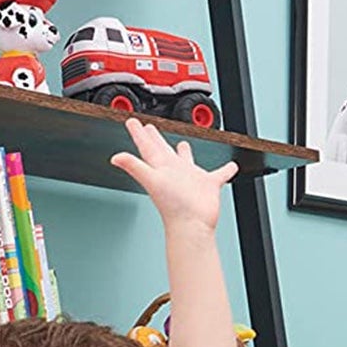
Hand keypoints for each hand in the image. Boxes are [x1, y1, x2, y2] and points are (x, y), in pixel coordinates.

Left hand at [110, 117, 235, 229]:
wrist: (192, 224)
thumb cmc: (173, 206)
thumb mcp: (152, 180)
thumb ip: (134, 166)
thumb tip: (115, 157)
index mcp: (161, 167)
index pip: (146, 147)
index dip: (139, 134)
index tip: (133, 122)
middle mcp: (174, 171)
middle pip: (162, 150)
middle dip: (155, 138)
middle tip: (150, 127)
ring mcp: (191, 178)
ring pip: (187, 160)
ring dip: (185, 151)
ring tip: (183, 143)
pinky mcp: (209, 185)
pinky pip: (219, 174)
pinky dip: (225, 170)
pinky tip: (231, 166)